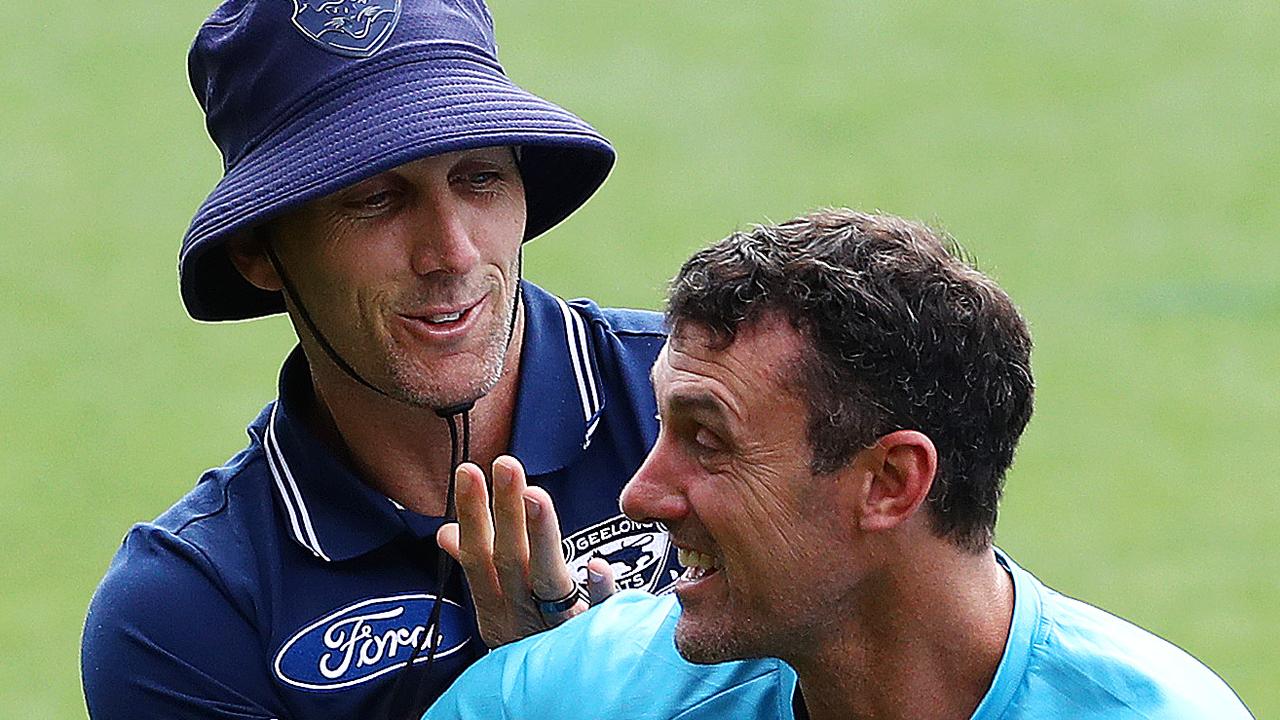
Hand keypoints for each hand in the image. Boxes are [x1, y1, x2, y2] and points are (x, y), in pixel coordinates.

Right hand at [436, 455, 616, 646]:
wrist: (553, 696)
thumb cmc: (529, 634)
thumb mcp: (497, 604)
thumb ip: (477, 565)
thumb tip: (444, 532)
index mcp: (496, 605)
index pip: (480, 557)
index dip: (474, 515)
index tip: (470, 471)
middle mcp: (521, 615)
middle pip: (510, 561)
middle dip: (505, 511)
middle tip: (503, 465)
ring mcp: (556, 626)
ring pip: (546, 580)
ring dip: (541, 536)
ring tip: (536, 494)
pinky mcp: (591, 635)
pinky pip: (596, 614)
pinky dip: (598, 592)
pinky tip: (598, 566)